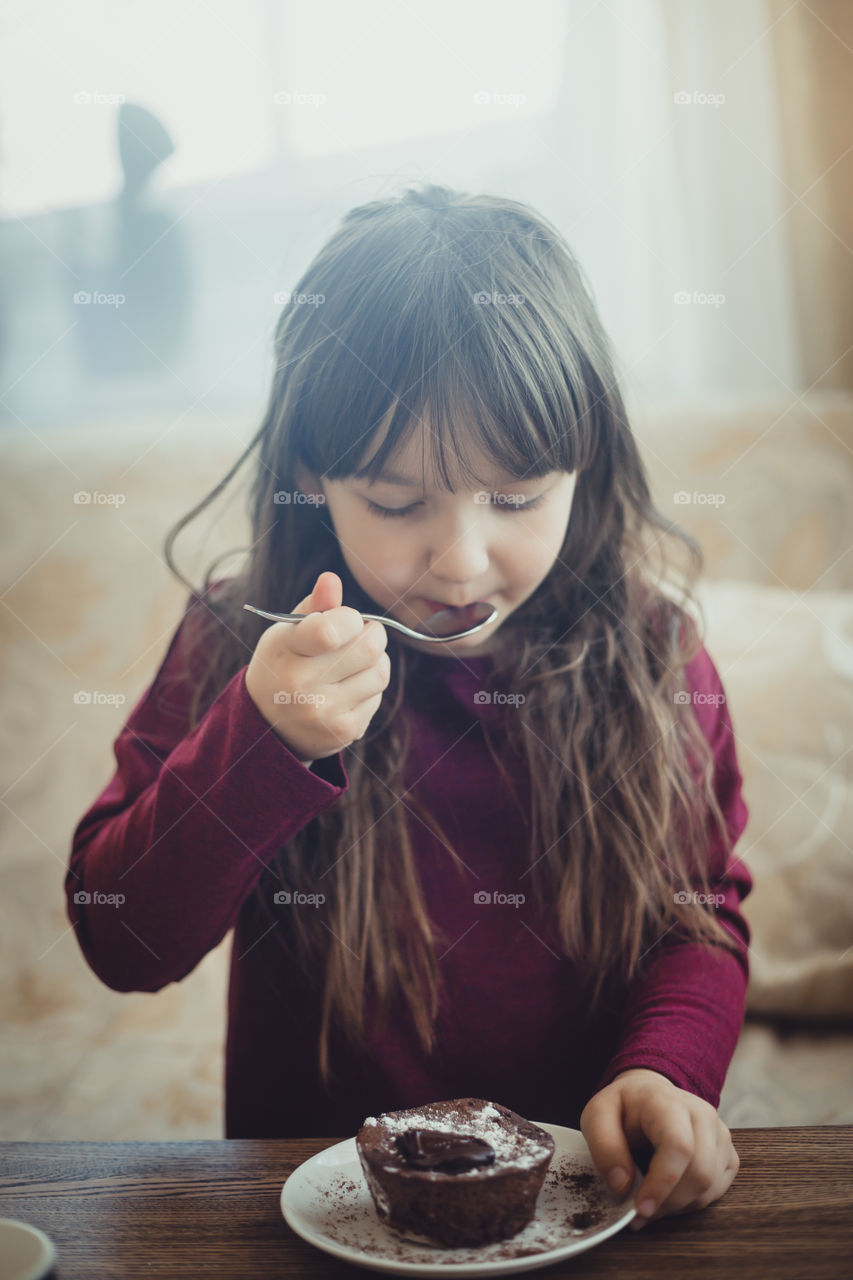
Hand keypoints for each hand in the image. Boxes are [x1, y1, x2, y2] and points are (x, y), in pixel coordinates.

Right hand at [245, 570, 390, 763]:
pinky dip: (369, 688)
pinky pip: (378, 697)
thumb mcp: (287, 632)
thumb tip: (331, 579)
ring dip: (374, 662)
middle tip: (358, 637)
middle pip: (370, 647)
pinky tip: (347, 690)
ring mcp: (324, 712)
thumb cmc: (284, 664)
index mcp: (285, 651)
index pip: (331, 631)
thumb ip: (314, 606)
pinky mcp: (344, 732)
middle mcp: (302, 685)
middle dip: (372, 634)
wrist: (269, 725)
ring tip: (352, 664)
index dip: (350, 619)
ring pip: (380, 672)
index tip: (344, 621)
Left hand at [580, 1067, 739, 1228]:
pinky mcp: (728, 1155)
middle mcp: (703, 1115)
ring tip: (650, 1200)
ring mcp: (720, 1135)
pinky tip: (669, 1194)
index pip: (678, 1146)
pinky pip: (717, 1192)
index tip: (640, 1209)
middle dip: (668, 1202)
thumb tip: (623, 1186)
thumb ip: (604, 1148)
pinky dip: (691, 1203)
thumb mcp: (597, 1116)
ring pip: (709, 1188)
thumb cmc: (624, 1108)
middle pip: (700, 1173)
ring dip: (677, 1206)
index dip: (662, 1184)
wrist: (650, 1096)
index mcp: (668, 1101)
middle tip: (639, 1212)